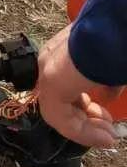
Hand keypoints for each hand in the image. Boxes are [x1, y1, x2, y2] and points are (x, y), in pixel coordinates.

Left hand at [36, 25, 120, 147]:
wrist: (116, 27)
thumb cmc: (117, 42)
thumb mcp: (110, 66)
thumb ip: (106, 83)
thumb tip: (108, 97)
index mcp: (64, 54)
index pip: (67, 88)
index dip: (87, 108)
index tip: (108, 119)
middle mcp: (51, 61)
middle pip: (63, 102)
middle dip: (88, 120)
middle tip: (110, 131)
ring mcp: (48, 72)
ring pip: (60, 113)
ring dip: (86, 130)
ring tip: (108, 137)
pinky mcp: (52, 84)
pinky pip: (60, 119)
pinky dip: (82, 133)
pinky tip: (103, 138)